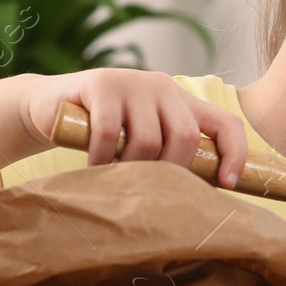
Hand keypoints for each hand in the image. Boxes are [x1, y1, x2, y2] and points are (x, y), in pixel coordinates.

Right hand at [23, 69, 249, 188]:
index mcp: (182, 101)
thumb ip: (169, 154)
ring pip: (148, 140)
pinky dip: (102, 159)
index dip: (235, 154)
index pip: (226, 124)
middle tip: (147, 188)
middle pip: (186, 137)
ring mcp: (133, 82)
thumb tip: (199, 202)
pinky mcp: (101, 84)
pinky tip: (95, 166)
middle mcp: (163, 87)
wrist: (50, 105)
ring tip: (115, 177)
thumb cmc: (103, 133)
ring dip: (131, 169)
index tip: (227, 185)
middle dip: (170, 171)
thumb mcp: (143, 138)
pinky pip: (110, 134)